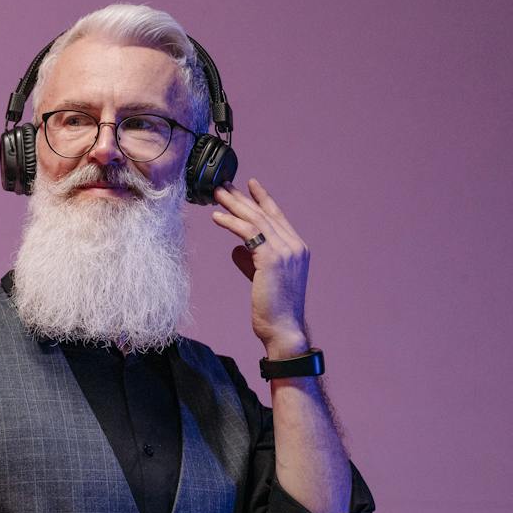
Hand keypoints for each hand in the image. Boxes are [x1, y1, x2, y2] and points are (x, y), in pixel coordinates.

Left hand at [211, 177, 310, 355]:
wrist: (283, 327)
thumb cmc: (271, 308)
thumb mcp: (261, 278)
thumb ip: (251, 261)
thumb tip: (236, 250)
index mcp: (296, 248)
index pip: (278, 217)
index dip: (263, 199)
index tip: (250, 184)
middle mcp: (294, 246)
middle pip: (264, 214)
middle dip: (242, 198)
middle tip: (223, 184)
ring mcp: (286, 250)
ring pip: (256, 220)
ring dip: (234, 205)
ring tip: (216, 195)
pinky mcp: (272, 258)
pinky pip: (249, 234)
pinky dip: (231, 223)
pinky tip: (216, 217)